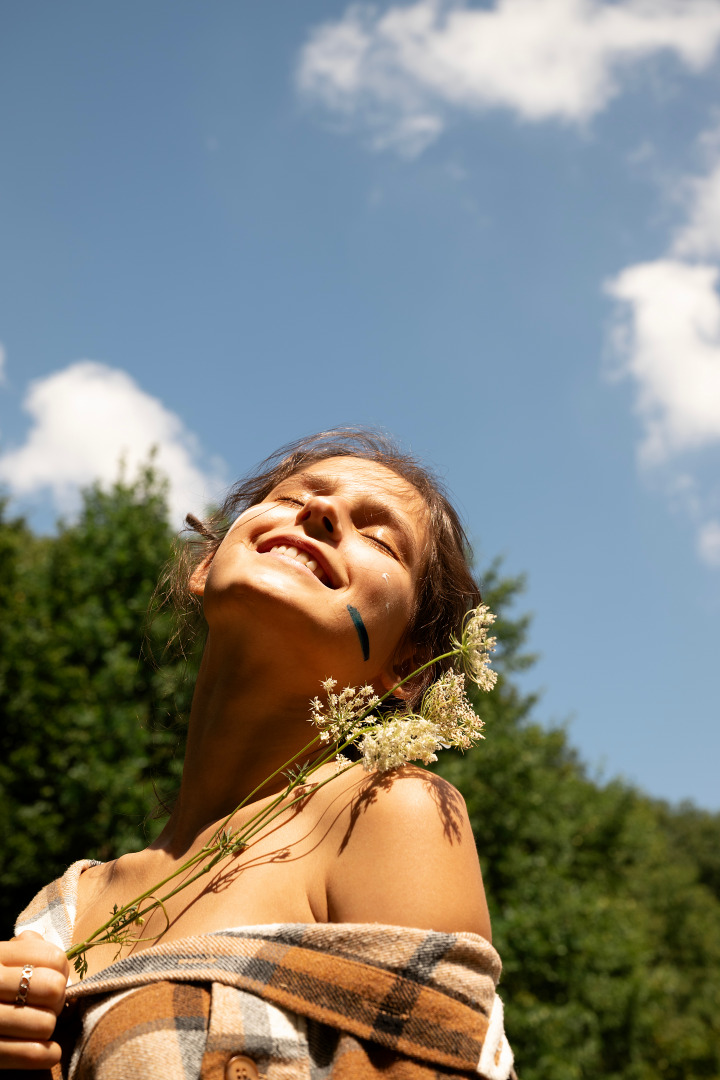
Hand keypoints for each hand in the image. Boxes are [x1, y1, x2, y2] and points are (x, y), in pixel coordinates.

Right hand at [0, 931, 68, 1070]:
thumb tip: (56, 958)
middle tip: (46, 1008)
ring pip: (46, 1024)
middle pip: (54, 988)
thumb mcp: (1, 961)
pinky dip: (47, 1055)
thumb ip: (26, 949)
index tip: (51, 983)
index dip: (61, 973)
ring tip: (37, 1028)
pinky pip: (33, 1054)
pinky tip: (46, 1052)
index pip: (55, 958)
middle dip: (57, 1001)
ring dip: (48, 1029)